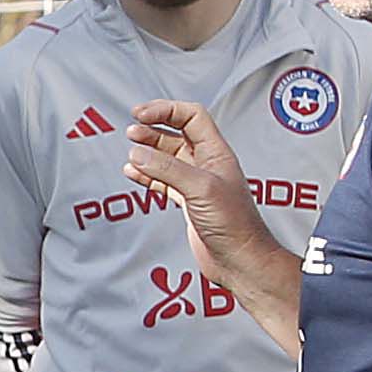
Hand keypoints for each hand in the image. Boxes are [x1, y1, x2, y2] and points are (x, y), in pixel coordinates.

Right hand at [121, 100, 265, 255]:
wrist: (241, 261)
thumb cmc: (236, 226)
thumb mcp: (200, 189)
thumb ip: (168, 169)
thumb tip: (138, 154)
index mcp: (216, 153)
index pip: (191, 117)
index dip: (166, 111)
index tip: (142, 114)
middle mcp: (207, 165)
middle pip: (176, 134)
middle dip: (153, 129)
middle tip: (132, 131)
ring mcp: (196, 184)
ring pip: (167, 158)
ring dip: (147, 152)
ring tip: (131, 151)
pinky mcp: (188, 203)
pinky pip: (163, 181)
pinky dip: (146, 175)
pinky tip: (133, 173)